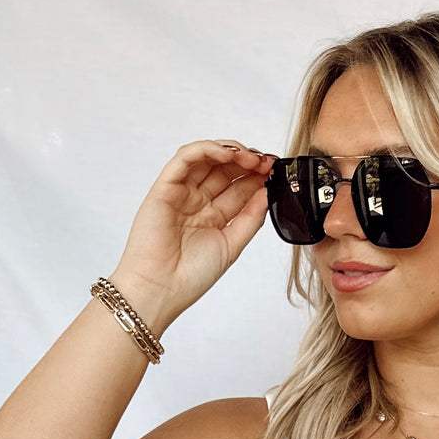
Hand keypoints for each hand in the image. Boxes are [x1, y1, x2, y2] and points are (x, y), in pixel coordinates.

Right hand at [108, 138, 277, 330]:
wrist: (162, 288)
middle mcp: (198, 201)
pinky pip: (185, 158)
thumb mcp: (232, 245)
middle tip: (267, 162)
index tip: (276, 172)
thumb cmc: (191, 275)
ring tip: (251, 158)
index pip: (238, 188)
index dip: (257, 177)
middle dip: (248, 162)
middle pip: (225, 170)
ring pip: (207, 159)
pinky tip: (226, 154)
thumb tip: (268, 193)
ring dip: (231, 152)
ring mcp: (182, 192)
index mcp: (213, 216)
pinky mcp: (165, 186)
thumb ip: (250, 218)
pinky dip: (206, 150)